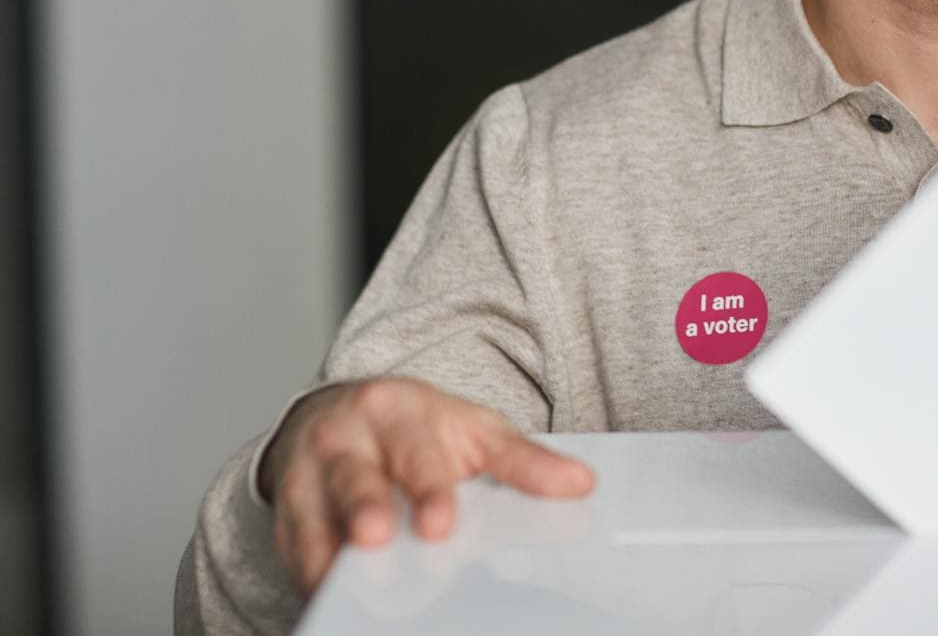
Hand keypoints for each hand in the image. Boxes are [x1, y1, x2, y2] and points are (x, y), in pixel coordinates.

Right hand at [257, 377, 594, 595]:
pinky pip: (292, 551)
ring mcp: (304, 477)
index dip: (428, 489)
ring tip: (343, 586)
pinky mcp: (284, 516)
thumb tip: (581, 484)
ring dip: (326, 554)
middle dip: (364, 511)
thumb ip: (523, 461)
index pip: (415, 452)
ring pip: (310, 520)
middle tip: (377, 541)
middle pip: (353, 480)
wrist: (338, 413)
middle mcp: (342, 439)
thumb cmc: (416, 428)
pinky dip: (308, 576)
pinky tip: (328, 600)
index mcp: (395, 410)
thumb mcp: (473, 430)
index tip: (441, 525)